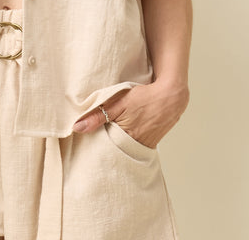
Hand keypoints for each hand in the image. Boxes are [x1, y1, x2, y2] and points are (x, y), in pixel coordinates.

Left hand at [72, 80, 189, 147]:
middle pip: (113, 152)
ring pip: (124, 151)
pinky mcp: (151, 144)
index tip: (83, 148)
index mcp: (125, 136)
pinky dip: (127, 145)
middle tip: (92, 148)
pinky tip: (122, 139)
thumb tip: (77, 127)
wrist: (171, 97)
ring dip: (116, 147)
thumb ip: (98, 115)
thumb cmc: (145, 97)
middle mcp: (135, 146)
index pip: (103, 148)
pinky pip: (135, 149)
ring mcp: (144, 146)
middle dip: (104, 150)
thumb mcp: (119, 102)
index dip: (93, 147)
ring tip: (107, 143)